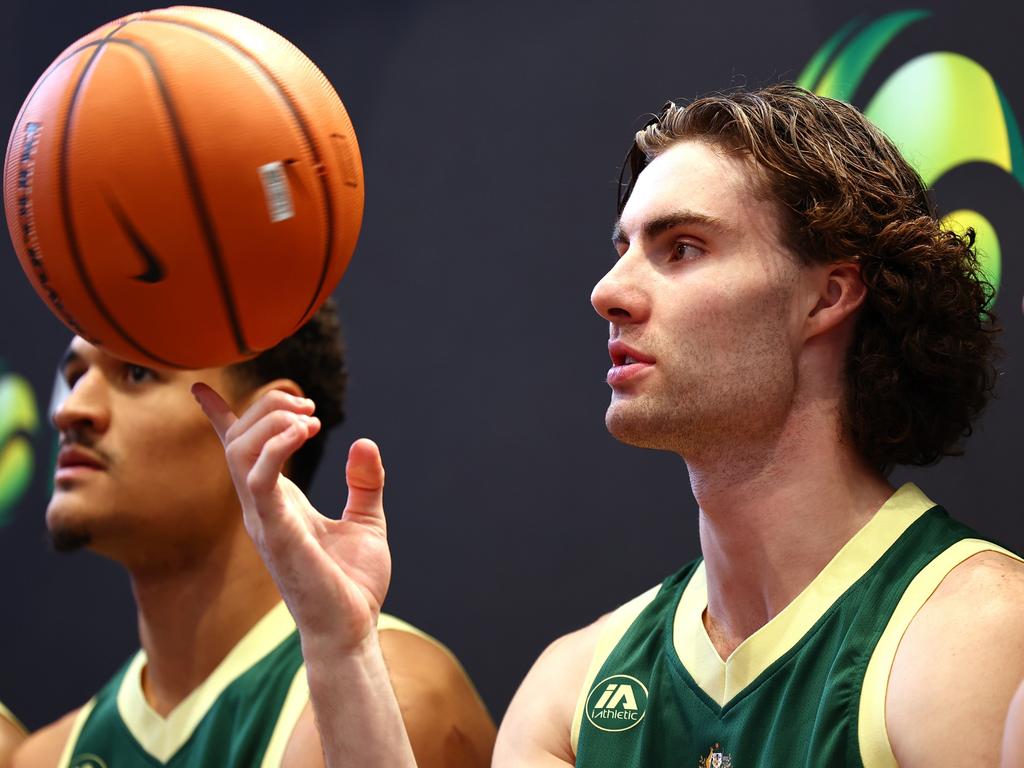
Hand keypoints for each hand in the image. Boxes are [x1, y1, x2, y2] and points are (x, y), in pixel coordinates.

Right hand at [192, 383, 390, 653]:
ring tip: (308, 418)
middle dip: (267, 409)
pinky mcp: (275, 533)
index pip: (239, 452)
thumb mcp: (366, 520)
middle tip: (309, 409)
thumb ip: (363, 482)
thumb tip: (363, 442)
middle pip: (239, 440)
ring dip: (271, 422)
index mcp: (276, 503)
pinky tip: (303, 432)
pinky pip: (258, 479)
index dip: (220, 417)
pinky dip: (276, 447)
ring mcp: (263, 520)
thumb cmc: (352, 583)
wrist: (351, 629)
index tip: (201, 387)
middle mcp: (260, 508)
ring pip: (241, 452)